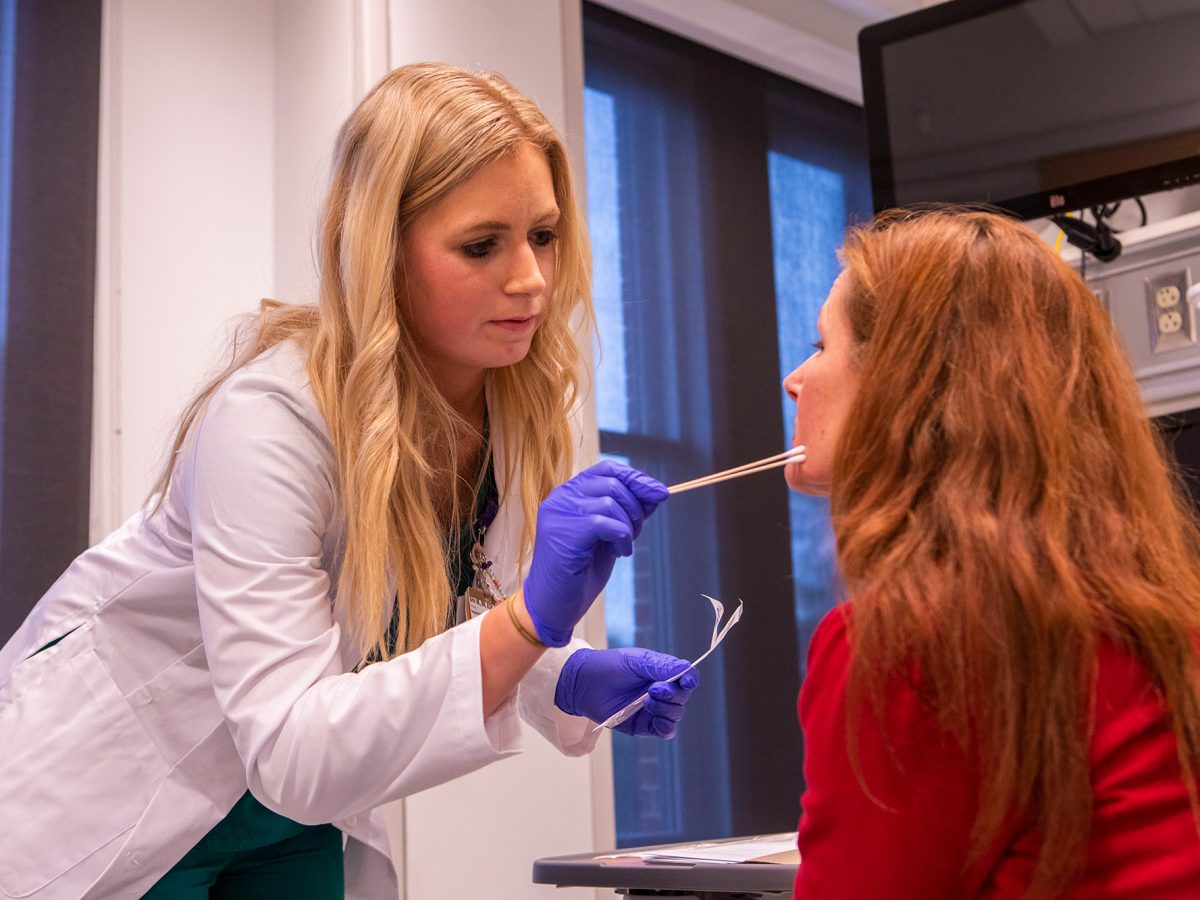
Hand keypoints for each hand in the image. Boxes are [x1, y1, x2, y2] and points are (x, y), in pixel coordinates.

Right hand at [523, 461, 667, 646]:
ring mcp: (559, 513)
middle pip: (612, 482)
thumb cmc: (580, 572)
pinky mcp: (563, 532)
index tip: (660, 493)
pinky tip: (618, 553)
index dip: (636, 478)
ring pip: (610, 502)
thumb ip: (627, 512)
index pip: (608, 469)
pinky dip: (621, 538)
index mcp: (570, 493)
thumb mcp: (610, 535)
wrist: (554, 606)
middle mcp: (561, 497)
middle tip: (634, 534)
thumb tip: (657, 492)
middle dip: (635, 508)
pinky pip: (605, 523)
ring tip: (621, 547)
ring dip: (627, 526)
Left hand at [554, 647, 699, 738]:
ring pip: (675, 714)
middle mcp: (660, 691)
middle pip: (682, 697)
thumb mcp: (637, 661)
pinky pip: (665, 731)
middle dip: (673, 694)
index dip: (690, 679)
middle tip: (654, 689)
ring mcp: (653, 709)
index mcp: (661, 672)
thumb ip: (662, 666)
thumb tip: (687, 670)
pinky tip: (654, 717)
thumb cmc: (609, 666)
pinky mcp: (644, 725)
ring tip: (647, 701)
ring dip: (666, 708)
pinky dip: (665, 726)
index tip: (687, 681)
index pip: (686, 677)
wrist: (584, 683)